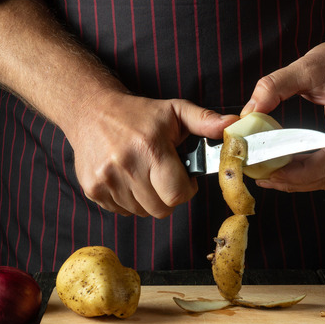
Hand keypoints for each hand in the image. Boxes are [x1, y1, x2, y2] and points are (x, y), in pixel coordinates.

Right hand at [67, 92, 237, 216]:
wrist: (90, 111)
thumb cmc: (138, 113)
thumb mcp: (175, 111)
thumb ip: (205, 121)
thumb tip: (233, 125)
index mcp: (150, 148)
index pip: (177, 194)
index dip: (186, 190)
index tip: (184, 177)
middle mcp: (126, 165)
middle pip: (160, 209)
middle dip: (168, 197)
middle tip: (164, 177)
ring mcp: (106, 180)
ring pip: (141, 212)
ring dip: (148, 200)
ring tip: (144, 174)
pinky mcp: (92, 189)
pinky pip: (121, 211)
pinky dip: (128, 201)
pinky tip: (127, 178)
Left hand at [241, 0, 324, 192]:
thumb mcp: (306, 66)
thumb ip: (274, 86)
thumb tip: (248, 112)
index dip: (297, 172)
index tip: (268, 170)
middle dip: (293, 181)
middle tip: (262, 176)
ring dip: (299, 181)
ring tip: (269, 175)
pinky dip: (308, 173)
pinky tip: (286, 167)